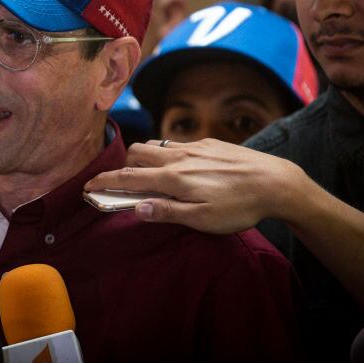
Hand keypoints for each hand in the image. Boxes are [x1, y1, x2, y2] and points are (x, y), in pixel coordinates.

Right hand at [85, 138, 306, 233]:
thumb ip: (167, 211)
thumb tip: (135, 207)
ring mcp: (194, 147)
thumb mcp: (202, 220)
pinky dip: (167, 153)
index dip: (104, 182)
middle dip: (123, 165)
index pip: (128, 177)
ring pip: (156, 144)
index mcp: (173, 178)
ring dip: (145, 157)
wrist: (275, 181)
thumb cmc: (239, 207)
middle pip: (137, 152)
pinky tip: (181, 168)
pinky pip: (177, 143)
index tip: (87, 186)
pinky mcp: (209, 142)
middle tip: (124, 183)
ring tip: (151, 175)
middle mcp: (179, 157)